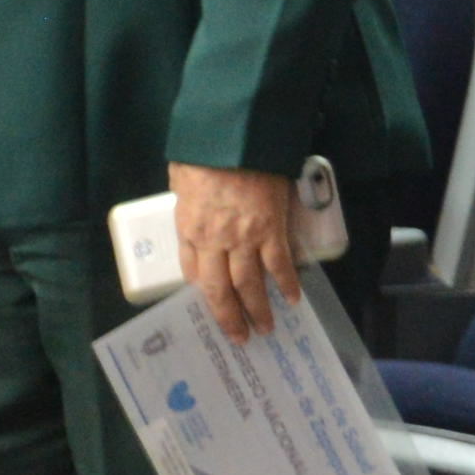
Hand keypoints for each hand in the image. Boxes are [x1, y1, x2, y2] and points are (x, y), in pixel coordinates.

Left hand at [167, 161, 299, 344]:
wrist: (236, 135)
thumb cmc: (204, 153)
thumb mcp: (182, 181)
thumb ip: (188, 203)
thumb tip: (196, 214)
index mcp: (189, 229)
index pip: (193, 272)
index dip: (203, 293)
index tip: (211, 306)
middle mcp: (215, 242)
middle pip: (220, 289)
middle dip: (229, 317)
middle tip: (239, 338)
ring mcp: (245, 238)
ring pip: (249, 284)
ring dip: (257, 310)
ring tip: (265, 329)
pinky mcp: (272, 229)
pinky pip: (280, 264)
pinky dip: (287, 284)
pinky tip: (293, 299)